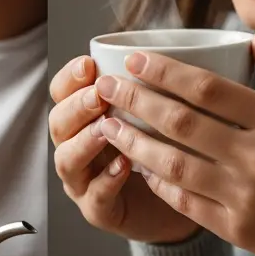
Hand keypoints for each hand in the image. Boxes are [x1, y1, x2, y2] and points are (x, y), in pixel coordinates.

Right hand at [49, 56, 199, 243]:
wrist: (185, 204)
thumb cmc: (175, 150)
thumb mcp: (168, 110)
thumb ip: (165, 82)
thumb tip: (196, 43)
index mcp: (87, 117)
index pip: (62, 92)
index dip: (70, 78)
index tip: (89, 64)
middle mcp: (78, 147)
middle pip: (58, 123)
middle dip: (76, 106)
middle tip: (100, 95)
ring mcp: (85, 181)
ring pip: (67, 160)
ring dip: (84, 141)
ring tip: (106, 128)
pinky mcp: (101, 212)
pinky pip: (95, 197)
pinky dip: (106, 180)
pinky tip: (125, 165)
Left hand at [98, 29, 254, 255]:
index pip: (208, 88)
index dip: (165, 72)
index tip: (134, 60)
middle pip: (181, 121)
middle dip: (136, 99)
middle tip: (106, 85)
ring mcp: (243, 194)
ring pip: (172, 162)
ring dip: (133, 141)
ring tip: (107, 124)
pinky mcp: (234, 227)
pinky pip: (183, 200)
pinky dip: (156, 181)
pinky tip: (136, 164)